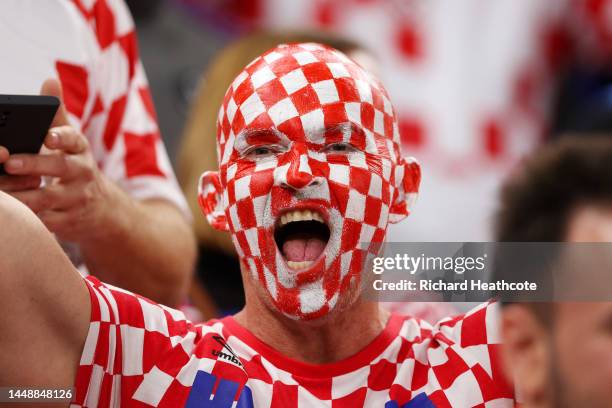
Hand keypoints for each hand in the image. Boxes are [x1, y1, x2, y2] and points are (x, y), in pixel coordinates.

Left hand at [0, 79, 112, 241]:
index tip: (47, 137)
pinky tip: (10, 214)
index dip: (61, 137)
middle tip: (9, 163)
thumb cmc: (75, 167)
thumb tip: (50, 81)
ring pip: (48, 198)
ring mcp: (76, 199)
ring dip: (22, 195)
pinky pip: (45, 221)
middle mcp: (82, 173)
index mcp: (80, 150)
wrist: (100, 209)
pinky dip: (28, 218)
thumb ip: (57, 115)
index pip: (74, 140)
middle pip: (60, 168)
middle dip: (35, 165)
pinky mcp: (68, 221)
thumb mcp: (71, 141)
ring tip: (0, 192)